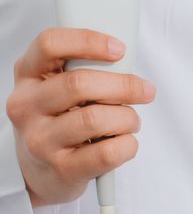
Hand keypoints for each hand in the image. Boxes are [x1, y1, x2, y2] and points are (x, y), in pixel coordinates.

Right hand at [5, 29, 155, 207]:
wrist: (40, 172)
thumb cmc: (59, 122)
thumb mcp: (58, 90)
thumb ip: (83, 70)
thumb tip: (125, 62)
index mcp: (27, 76)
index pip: (49, 44)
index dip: (88, 40)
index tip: (120, 49)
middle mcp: (26, 106)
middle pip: (79, 83)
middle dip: (124, 86)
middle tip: (145, 91)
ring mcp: (41, 140)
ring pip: (96, 118)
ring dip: (127, 118)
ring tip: (131, 121)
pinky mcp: (62, 168)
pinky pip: (108, 152)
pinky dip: (128, 145)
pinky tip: (126, 142)